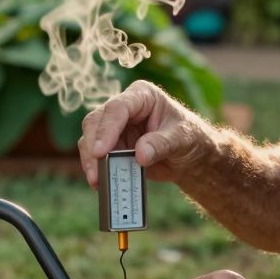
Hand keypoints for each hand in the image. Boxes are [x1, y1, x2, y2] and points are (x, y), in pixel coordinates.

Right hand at [77, 80, 213, 188]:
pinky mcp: (112, 145)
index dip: (107, 129)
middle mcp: (124, 107)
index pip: (118, 108)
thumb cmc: (189, 138)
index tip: (101, 151)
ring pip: (90, 139)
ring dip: (91, 161)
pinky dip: (96, 168)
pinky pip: (96, 155)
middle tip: (95, 172)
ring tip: (97, 181)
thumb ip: (161, 144)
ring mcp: (116, 127)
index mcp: (142, 96)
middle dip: (92, 147)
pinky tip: (99, 182)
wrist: (189, 156)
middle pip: (96, 121)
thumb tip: (140, 155)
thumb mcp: (181, 139)